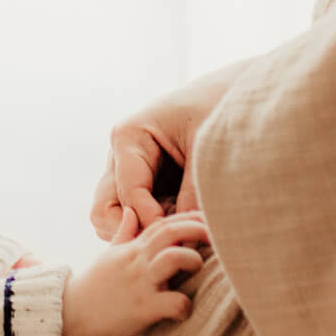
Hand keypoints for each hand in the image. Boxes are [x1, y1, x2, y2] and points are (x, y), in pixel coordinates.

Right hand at [62, 211, 210, 335]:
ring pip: (173, 258)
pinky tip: (185, 311)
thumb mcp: (108, 256)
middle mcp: (137, 261)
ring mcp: (140, 283)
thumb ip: (123, 233)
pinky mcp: (142, 308)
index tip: (207, 219)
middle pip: (172, 232)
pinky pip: (172, 303)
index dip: (187, 218)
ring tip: (198, 270)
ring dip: (192, 261)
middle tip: (218, 236)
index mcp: (132, 248)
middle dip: (197, 229)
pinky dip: (185, 306)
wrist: (69, 314)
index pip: (162, 223)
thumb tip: (130, 211)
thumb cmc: (93, 287)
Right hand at [90, 59, 252, 235]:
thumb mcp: (205, 148)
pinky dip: (152, 227)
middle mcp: (120, 155)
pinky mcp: (144, 181)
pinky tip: (183, 228)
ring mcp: (128, 170)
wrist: (231, 91)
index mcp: (128, 137)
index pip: (128, 194)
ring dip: (140, 232)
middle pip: (104, 210)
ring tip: (180, 235)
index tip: (181, 239)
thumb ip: (194, 191)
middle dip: (131, 232)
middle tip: (169, 244)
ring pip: (114, 216)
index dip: (151, 222)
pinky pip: (136, 214)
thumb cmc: (216, 107)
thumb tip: (190, 239)